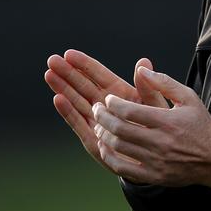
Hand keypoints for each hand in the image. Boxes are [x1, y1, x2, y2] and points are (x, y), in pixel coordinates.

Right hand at [45, 50, 166, 169]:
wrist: (159, 156)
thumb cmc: (162, 127)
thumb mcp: (156, 103)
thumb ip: (148, 85)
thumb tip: (143, 61)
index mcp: (122, 94)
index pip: (100, 76)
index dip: (85, 65)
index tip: (69, 53)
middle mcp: (107, 106)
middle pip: (84, 86)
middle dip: (68, 73)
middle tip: (52, 60)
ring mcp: (99, 122)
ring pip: (78, 102)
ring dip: (63, 89)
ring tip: (49, 74)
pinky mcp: (94, 140)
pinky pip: (79, 123)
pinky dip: (68, 112)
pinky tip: (57, 99)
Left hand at [92, 66, 210, 188]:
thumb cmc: (201, 124)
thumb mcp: (188, 97)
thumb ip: (164, 82)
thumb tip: (142, 69)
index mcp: (168, 121)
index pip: (130, 111)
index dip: (114, 104)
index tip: (108, 99)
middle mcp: (161, 142)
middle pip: (120, 129)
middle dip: (102, 117)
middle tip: (96, 109)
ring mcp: (156, 161)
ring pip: (119, 148)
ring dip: (103, 135)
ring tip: (99, 125)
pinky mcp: (154, 176)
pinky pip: (123, 169)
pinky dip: (109, 157)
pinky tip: (105, 147)